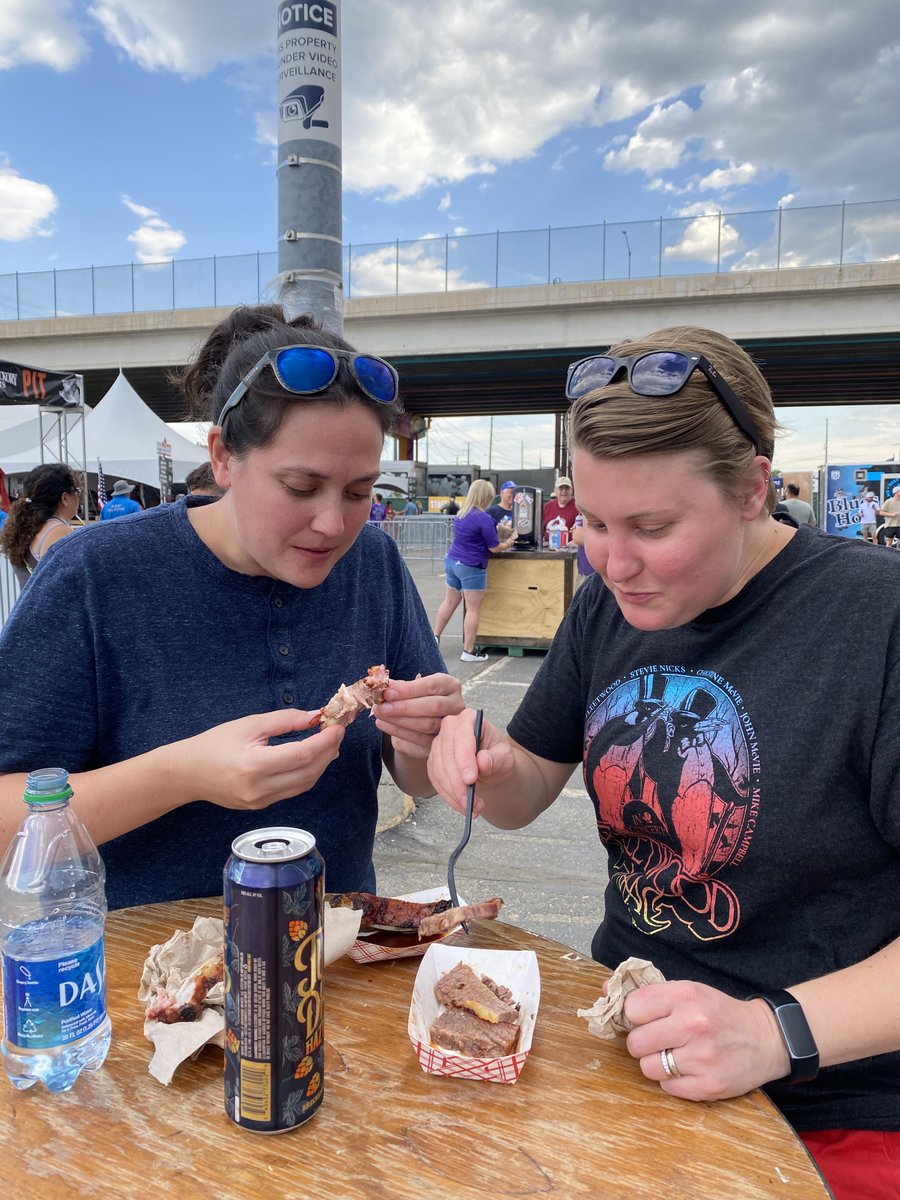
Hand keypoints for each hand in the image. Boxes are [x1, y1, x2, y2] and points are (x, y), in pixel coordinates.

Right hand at [184, 709, 344, 810]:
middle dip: (327, 752)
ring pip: (304, 785)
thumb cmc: (216, 743)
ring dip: (321, 765)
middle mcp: (259, 789)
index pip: (301, 755)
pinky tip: (311, 760)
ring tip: (329, 745)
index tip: (337, 727)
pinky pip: (292, 791)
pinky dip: (307, 774)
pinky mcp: (261, 806)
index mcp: (254, 766)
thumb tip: (314, 717)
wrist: (188, 772)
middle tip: (336, 734)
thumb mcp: (249, 724)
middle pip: (308, 772)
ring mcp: (260, 801)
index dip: (324, 741)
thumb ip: (284, 720)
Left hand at [375, 672, 464, 758]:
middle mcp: (456, 704)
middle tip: (382, 706)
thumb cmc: (415, 700)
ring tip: (380, 715)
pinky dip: (399, 732)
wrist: (419, 723)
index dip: (408, 689)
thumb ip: (399, 687)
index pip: (432, 685)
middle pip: (433, 706)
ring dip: (399, 720)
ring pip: (427, 724)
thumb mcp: (409, 690)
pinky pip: (420, 738)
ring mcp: (451, 725)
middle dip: (404, 706)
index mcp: (450, 685)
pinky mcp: (440, 742)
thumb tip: (384, 685)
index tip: (388, 692)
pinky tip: (384, 724)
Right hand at [426, 707, 516, 814]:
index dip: (464, 759)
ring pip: (439, 771)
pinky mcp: (433, 761)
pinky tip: (462, 805)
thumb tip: (482, 762)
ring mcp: (439, 744)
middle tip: (471, 802)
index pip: (463, 737)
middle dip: (458, 783)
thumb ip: (496, 759)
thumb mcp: (505, 758)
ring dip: (454, 793)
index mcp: (469, 719)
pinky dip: (448, 796)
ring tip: (472, 808)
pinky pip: (436, 781)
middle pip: (447, 755)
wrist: (491, 767)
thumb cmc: (498, 757)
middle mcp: (450, 728)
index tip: (470, 780)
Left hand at [623, 980, 789, 1100]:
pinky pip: (667, 1088)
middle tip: (659, 1040)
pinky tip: (688, 1069)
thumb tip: (604, 989)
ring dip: (656, 1063)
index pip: (632, 1007)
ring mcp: (701, 1057)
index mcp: (685, 995)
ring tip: (674, 1055)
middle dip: (643, 1043)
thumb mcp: (688, 991)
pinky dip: (673, 1081)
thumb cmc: (718, 1012)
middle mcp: (692, 1024)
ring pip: (647, 1068)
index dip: (634, 1016)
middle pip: (635, 1042)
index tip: (644, 1019)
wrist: (764, 1038)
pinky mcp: (709, 1085)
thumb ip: (649, 993)